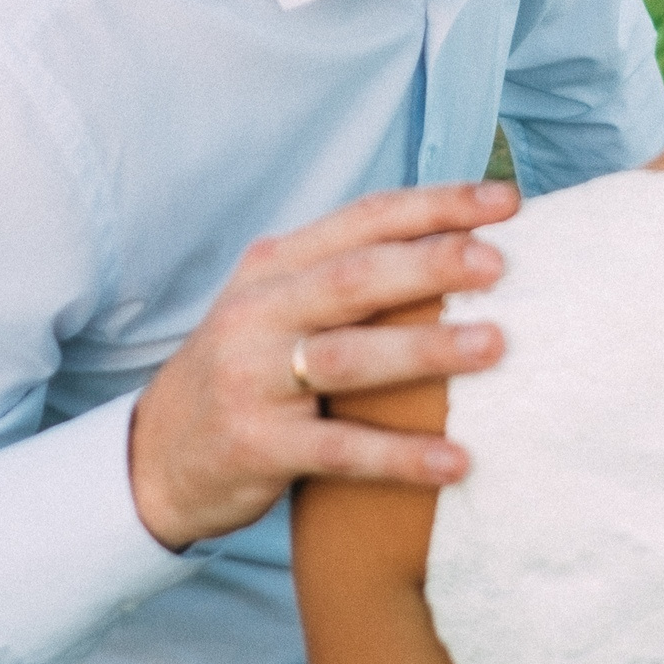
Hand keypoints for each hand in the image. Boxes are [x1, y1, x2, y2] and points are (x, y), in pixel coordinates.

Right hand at [128, 182, 516, 550]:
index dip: (436, 205)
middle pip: (355, 278)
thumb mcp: (276, 307)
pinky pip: (339, 449)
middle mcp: (258, 312)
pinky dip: (400, 456)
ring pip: (348, 357)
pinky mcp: (257, 446)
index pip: (363, 220)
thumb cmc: (247, 372)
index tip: (506, 201)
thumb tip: (460, 245)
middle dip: (431, 265)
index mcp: (273, 266)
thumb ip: (344, 276)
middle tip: (499, 263)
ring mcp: (253, 379)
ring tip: (495, 346)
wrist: (157, 457)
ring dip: (426, 349)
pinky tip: (456, 461)